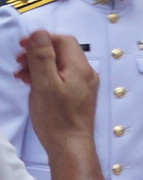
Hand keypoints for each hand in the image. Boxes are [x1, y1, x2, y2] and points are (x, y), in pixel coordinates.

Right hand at [15, 31, 97, 150]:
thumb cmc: (56, 118)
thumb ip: (43, 57)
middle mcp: (85, 74)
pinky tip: (31, 84)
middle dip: (38, 52)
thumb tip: (39, 33)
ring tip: (21, 74)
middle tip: (19, 61)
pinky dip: (44, 77)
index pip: (63, 41)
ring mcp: (82, 86)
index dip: (42, 39)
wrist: (70, 146)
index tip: (22, 45)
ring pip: (59, 66)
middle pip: (61, 52)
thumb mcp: (44, 84)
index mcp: (80, 68)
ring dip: (39, 65)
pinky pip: (60, 79)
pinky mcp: (76, 96)